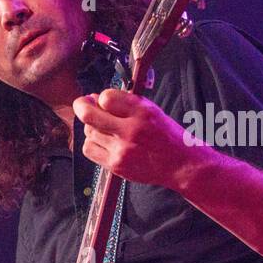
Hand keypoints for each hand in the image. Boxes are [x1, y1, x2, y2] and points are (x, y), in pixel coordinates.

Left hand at [72, 88, 207, 190]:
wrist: (181, 164)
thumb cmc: (165, 135)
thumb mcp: (151, 111)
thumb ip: (125, 104)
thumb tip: (95, 98)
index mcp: (142, 112)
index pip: (106, 98)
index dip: (101, 97)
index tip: (102, 100)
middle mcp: (131, 130)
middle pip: (89, 115)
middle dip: (81, 106)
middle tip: (82, 104)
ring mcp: (122, 149)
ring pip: (89, 132)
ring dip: (92, 127)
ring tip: (104, 128)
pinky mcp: (116, 165)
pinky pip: (89, 149)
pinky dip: (92, 143)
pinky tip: (102, 142)